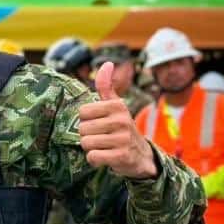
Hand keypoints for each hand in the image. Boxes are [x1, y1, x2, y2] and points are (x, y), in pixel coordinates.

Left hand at [78, 62, 157, 178]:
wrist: (141, 156)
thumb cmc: (121, 129)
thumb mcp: (116, 106)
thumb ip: (107, 86)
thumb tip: (107, 63)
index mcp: (118, 106)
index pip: (82, 112)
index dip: (87, 121)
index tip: (100, 124)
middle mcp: (122, 120)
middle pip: (82, 129)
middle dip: (88, 136)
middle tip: (103, 138)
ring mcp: (123, 139)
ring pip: (86, 143)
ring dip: (91, 148)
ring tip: (105, 147)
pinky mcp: (122, 156)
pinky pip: (93, 157)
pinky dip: (95, 160)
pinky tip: (106, 158)